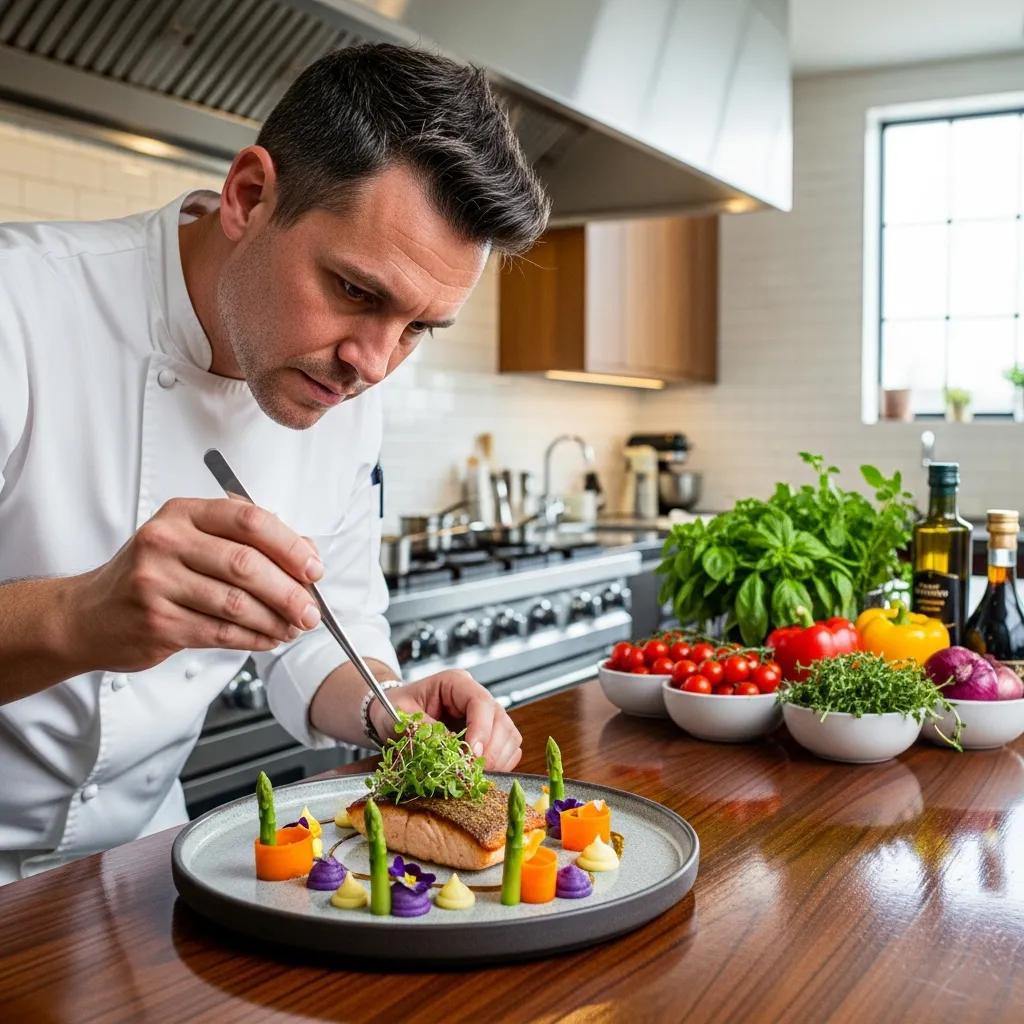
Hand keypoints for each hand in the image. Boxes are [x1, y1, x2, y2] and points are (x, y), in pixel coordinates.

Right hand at [69, 497, 324, 672]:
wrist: (89, 614)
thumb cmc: (151, 575)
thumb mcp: (191, 541)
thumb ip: (246, 542)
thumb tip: (306, 553)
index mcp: (183, 514)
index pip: (249, 520)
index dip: (290, 545)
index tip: (314, 568)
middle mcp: (166, 542)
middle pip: (246, 564)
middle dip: (289, 591)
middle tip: (311, 609)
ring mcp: (157, 582)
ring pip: (236, 603)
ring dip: (275, 620)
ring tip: (294, 627)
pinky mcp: (158, 621)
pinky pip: (221, 632)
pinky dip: (254, 638)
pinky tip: (269, 639)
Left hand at [370, 670, 522, 771]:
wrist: (388, 714)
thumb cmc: (392, 708)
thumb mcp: (400, 716)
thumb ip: (425, 730)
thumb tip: (452, 750)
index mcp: (455, 683)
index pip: (481, 702)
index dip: (481, 729)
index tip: (471, 754)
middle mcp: (475, 696)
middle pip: (501, 720)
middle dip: (491, 749)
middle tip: (473, 772)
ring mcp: (485, 715)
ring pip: (509, 735)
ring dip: (498, 758)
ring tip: (475, 774)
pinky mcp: (487, 734)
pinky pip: (507, 749)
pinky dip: (500, 763)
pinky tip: (481, 772)